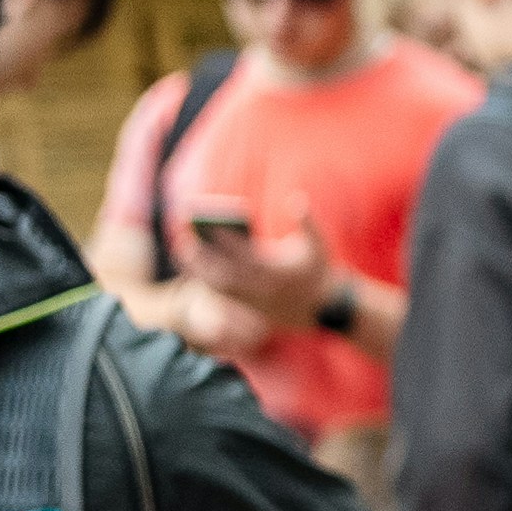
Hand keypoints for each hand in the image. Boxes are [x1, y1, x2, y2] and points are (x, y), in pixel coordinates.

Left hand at [188, 221, 341, 331]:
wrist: (328, 310)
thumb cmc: (320, 271)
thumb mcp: (319, 244)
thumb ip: (307, 221)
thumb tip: (296, 199)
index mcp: (278, 270)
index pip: (244, 253)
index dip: (224, 239)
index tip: (207, 223)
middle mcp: (264, 289)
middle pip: (224, 273)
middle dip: (201, 256)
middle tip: (183, 237)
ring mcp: (256, 303)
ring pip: (220, 287)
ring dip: (199, 271)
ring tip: (184, 250)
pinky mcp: (252, 311)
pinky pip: (224, 298)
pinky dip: (207, 283)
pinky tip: (195, 269)